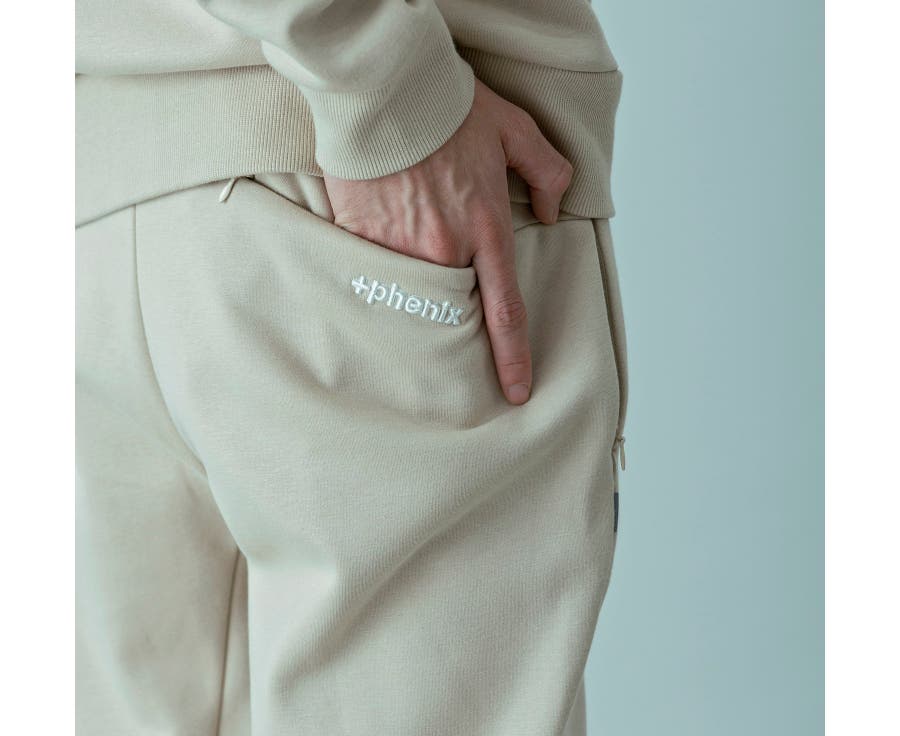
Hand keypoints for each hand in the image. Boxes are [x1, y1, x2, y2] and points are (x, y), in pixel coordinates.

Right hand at [323, 77, 572, 404]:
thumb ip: (547, 169)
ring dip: (418, 307)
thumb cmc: (449, 107)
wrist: (385, 89)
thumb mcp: (514, 128)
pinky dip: (379, 280)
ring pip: (415, 301)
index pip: (506, 312)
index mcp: (486, 231)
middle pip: (457, 314)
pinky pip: (374, 277)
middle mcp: (446, 251)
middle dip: (459, 332)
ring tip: (412, 302)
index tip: (517, 391)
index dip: (513, 358)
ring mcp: (401, 250)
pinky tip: (376, 274)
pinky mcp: (363, 241)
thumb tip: (555, 207)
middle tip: (456, 343)